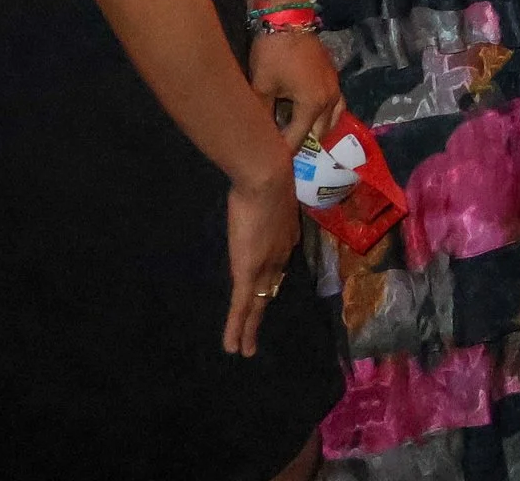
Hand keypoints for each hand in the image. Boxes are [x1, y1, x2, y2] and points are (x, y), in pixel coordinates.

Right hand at [222, 163, 300, 356]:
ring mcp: (265, 265)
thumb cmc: (269, 170)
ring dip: (249, 328)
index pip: (279, 262)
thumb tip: (273, 174)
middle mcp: (280, 254)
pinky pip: (241, 307)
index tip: (267, 287)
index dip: (272, 277)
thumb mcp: (274, 183)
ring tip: (244, 349)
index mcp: (286, 234)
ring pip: (256, 304)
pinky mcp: (248, 272)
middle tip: (256, 328)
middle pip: (270, 288)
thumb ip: (273, 187)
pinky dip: (236, 329)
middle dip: (261, 308)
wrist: (267, 176)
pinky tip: (233, 348)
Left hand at [247, 30, 343, 151]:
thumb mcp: (261, 87)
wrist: (289, 19)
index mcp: (314, 105)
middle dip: (304, 144)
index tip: (271, 166)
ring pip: (333, 118)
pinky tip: (310, 114)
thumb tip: (257, 135)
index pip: (299, 138)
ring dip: (318, 129)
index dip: (284, 153)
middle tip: (284, 153)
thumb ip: (262, 115)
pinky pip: (334, 104)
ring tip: (301, 136)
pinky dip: (324, 114)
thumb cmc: (274, 54)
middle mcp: (330, 99)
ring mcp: (334, 86)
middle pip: (320, 132)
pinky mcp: (332, 76)